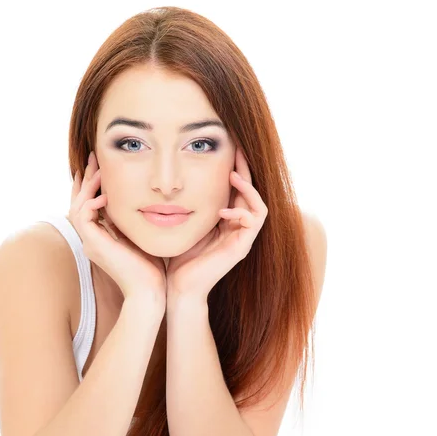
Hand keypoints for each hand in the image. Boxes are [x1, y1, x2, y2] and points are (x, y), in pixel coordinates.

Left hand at [166, 146, 267, 300]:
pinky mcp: (242, 248)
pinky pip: (254, 223)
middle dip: (246, 169)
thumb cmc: (179, 257)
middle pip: (252, 192)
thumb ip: (190, 205)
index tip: (228, 148)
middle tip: (237, 149)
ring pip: (260, 206)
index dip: (236, 168)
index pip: (238, 190)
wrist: (179, 287)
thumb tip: (176, 181)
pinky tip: (222, 210)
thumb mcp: (185, 223)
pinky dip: (240, 212)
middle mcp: (238, 228)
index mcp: (227, 221)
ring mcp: (242, 239)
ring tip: (232, 175)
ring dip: (248, 188)